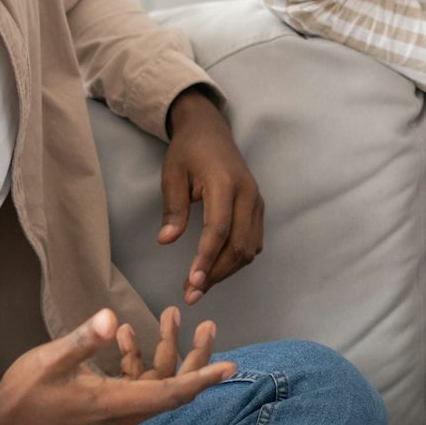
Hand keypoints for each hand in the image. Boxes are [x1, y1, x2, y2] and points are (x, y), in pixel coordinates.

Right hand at [0, 309, 235, 424]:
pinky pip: (135, 384)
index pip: (170, 393)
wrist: (4, 422)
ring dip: (166, 351)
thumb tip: (112, 317)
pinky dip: (137, 359)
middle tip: (207, 324)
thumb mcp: (51, 360)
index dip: (202, 379)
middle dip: (194, 356)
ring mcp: (116, 411)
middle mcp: (123, 412)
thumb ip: (84, 340)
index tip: (231, 367)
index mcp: (115, 404)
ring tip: (172, 313)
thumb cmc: (26, 392)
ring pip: (156, 383)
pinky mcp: (107, 406)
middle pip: (172, 387)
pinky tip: (125, 333)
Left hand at [160, 89, 263, 305]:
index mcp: (225, 183)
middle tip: (191, 294)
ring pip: (249, 249)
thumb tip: (166, 241)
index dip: (206, 259)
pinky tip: (216, 268)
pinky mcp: (259, 208)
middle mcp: (248, 195)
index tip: (192, 283)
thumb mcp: (172, 174)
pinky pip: (253, 242)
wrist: (210, 130)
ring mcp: (257, 202)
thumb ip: (173, 207)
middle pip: (238, 246)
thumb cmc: (188, 151)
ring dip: (226, 271)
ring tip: (199, 286)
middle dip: (216, 274)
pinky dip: (236, 260)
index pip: (218, 230)